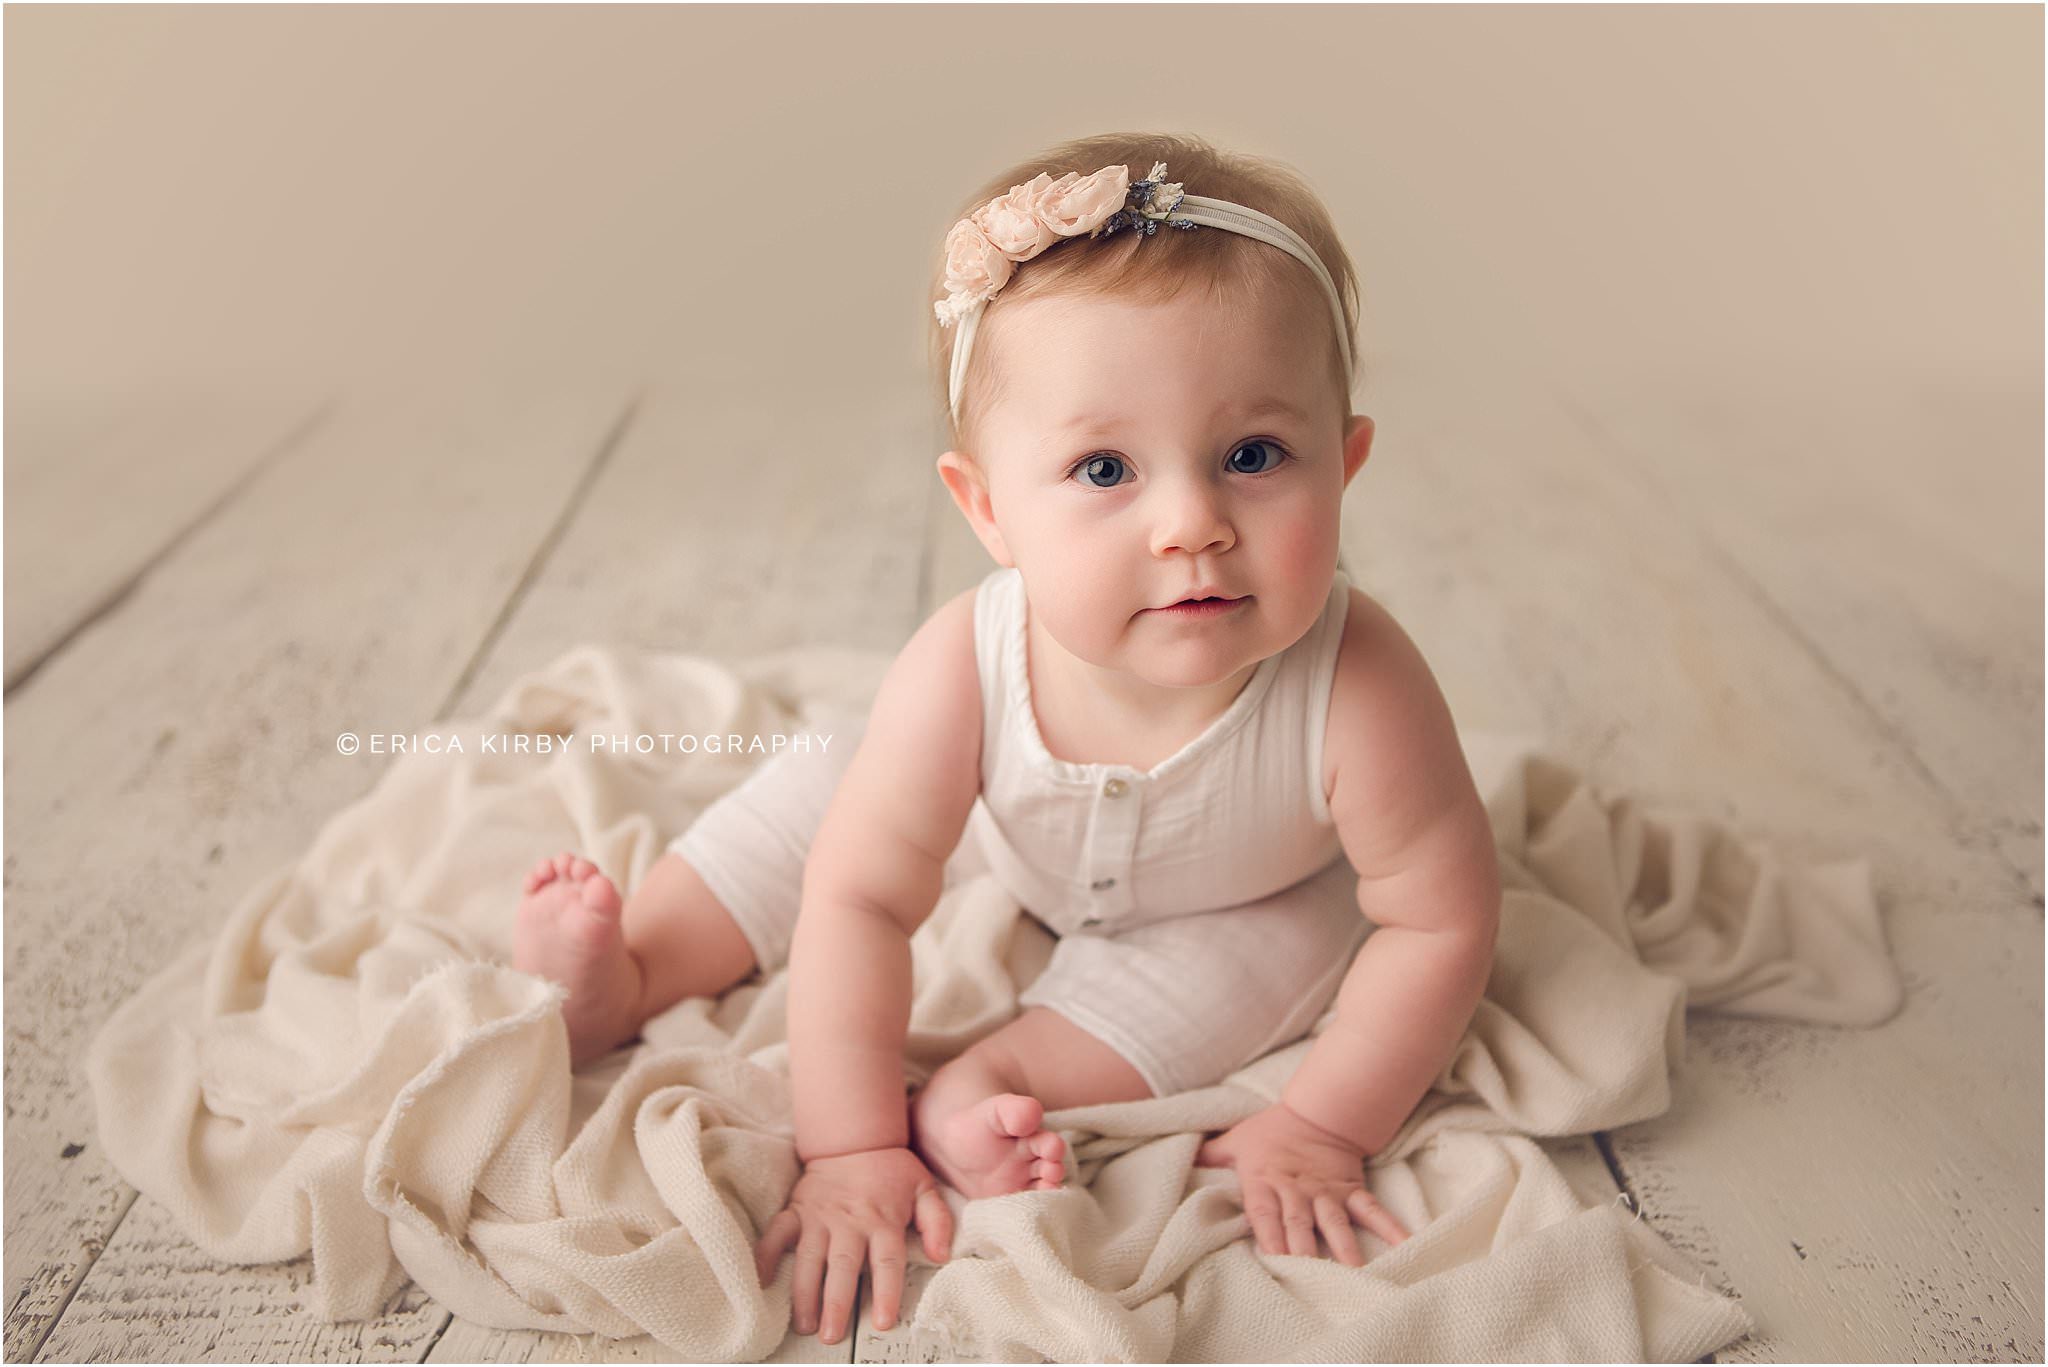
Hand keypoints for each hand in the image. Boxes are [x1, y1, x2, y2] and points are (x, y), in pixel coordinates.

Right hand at [752, 1144, 953, 1344]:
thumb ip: (937, 1221)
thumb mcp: (924, 1188)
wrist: (854, 1139)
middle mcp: (850, 1222)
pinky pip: (778, 1233)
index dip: (885, 1293)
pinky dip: (766, 1254)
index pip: (886, 1262)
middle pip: (844, 1267)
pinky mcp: (797, 1210)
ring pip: (810, 1258)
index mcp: (883, 1220)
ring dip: (805, 1291)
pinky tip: (761, 1280)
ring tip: (805, 1323)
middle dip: (837, 1303)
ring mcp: (820, 1217)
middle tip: (832, 1335)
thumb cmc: (891, 1170)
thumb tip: (941, 1255)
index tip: (882, 1322)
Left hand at [1194, 1102, 1410, 1265]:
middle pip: (1299, 1223)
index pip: (1265, 1212)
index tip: (1273, 1258)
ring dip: (1344, 1247)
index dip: (1269, 1234)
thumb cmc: (1270, 1131)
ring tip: (1354, 1273)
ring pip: (1335, 1222)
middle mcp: (1298, 1190)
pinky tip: (1404, 1247)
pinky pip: (1372, 1211)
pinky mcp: (1351, 1191)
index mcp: (1266, 1180)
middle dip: (1303, 1249)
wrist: (1317, 1111)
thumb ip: (1211, 1155)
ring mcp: (1327, 1192)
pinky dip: (1389, 1228)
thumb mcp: (1235, 1140)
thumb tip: (1180, 1157)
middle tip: (1309, 1276)